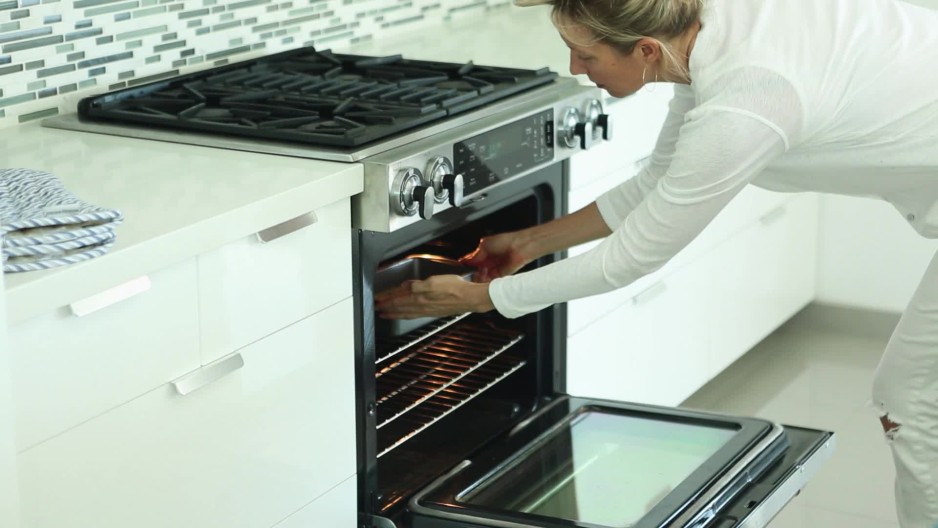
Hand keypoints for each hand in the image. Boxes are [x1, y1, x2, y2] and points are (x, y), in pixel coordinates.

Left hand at [374, 275, 494, 319]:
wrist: (470, 298)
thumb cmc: (455, 289)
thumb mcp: (433, 281)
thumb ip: (417, 284)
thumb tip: (405, 286)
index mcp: (420, 297)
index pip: (398, 299)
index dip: (386, 299)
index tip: (378, 300)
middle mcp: (422, 306)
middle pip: (400, 308)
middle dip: (388, 308)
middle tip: (378, 310)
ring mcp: (428, 310)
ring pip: (407, 313)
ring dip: (396, 313)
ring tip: (388, 315)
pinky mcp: (435, 311)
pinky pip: (416, 314)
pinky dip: (407, 314)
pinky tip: (408, 314)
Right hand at [459, 232, 532, 281]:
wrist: (520, 247)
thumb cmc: (506, 241)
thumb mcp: (485, 245)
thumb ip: (475, 255)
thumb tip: (466, 261)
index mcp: (484, 252)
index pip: (471, 260)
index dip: (466, 264)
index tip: (461, 267)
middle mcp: (489, 261)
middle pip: (476, 270)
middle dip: (472, 272)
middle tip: (469, 272)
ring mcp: (494, 268)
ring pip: (482, 276)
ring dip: (478, 276)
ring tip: (478, 274)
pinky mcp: (500, 275)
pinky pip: (490, 281)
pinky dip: (486, 281)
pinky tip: (483, 278)